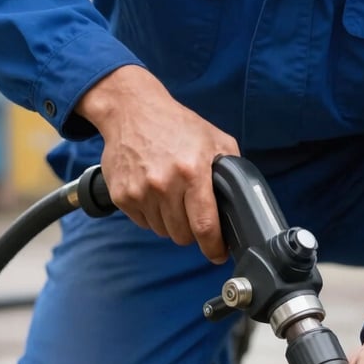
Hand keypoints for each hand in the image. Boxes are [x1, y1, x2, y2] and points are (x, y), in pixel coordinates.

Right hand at [76, 65, 239, 261]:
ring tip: (171, 195)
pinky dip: (151, 214)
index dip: (213, 247)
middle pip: (183, 235)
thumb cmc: (175, 124)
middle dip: (191, 230)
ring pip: (163, 231)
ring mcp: (140, 191)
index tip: (218, 254)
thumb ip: (232, 169)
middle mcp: (164, 184)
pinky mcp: (121, 196)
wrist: (131, 109)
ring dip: (170, 222)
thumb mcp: (214, 139)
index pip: (205, 226)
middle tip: (191, 211)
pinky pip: (144, 223)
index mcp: (192, 172)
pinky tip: (153, 192)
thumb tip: (242, 200)